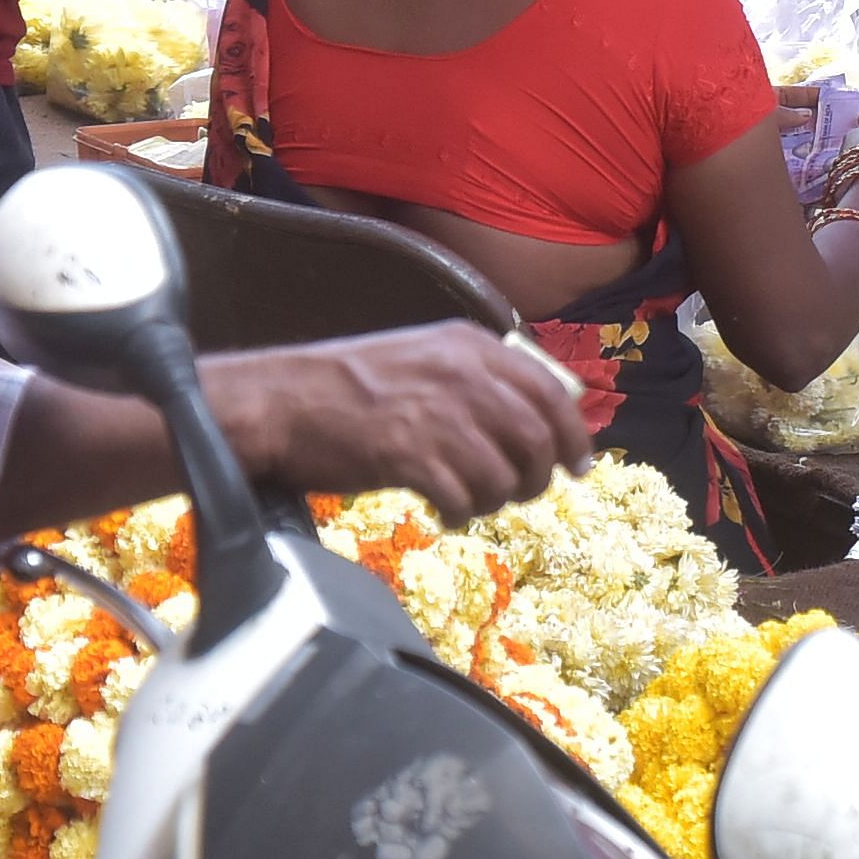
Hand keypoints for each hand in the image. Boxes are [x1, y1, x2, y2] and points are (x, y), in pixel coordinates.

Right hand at [201, 322, 589, 516]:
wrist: (279, 402)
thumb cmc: (347, 387)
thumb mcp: (423, 360)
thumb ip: (477, 381)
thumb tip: (530, 423)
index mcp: (469, 345)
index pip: (550, 391)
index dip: (573, 434)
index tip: (578, 464)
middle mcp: (462, 373)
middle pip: (537, 438)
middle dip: (537, 476)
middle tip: (520, 494)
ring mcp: (437, 413)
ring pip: (505, 475)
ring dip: (495, 499)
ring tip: (468, 500)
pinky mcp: (410, 454)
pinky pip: (465, 498)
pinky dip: (460, 512)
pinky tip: (441, 511)